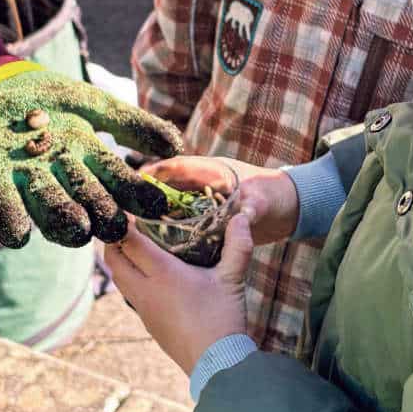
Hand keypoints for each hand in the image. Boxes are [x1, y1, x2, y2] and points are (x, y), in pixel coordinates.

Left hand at [0, 67, 183, 248]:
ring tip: (76, 224)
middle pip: (92, 207)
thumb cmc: (46, 98)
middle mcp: (64, 178)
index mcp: (90, 161)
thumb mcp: (93, 104)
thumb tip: (176, 147)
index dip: (138, 196)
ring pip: (54, 215)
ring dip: (64, 217)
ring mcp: (30, 182)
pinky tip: (20, 232)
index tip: (157, 205)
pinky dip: (14, 225)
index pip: (121, 183)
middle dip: (104, 214)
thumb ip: (132, 124)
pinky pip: (6, 215)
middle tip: (114, 222)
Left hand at [106, 212, 254, 375]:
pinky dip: (130, 279)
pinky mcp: (148, 324)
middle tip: (123, 226)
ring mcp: (143, 309)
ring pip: (118, 279)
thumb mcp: (232, 278)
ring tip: (132, 248)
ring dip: (120, 261)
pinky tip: (147, 278)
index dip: (122, 223)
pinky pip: (130, 295)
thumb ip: (238, 244)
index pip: (129, 242)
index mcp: (162, 274)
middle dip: (113, 241)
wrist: (216, 364)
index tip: (123, 208)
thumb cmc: (223, 318)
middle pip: (114, 260)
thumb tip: (244, 215)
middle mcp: (145, 290)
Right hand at [141, 156, 299, 245]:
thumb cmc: (277, 196)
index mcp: (212, 170)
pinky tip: (152, 245)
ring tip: (128, 230)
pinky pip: (180, 221)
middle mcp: (202, 183)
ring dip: (151, 214)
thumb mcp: (264, 201)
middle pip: (165, 186)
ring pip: (169, 204)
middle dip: (143, 196)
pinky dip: (166, 229)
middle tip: (121, 211)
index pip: (176, 166)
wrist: (291, 209)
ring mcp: (202, 200)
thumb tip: (246, 214)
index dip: (153, 173)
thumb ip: (253, 207)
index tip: (132, 183)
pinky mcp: (205, 217)